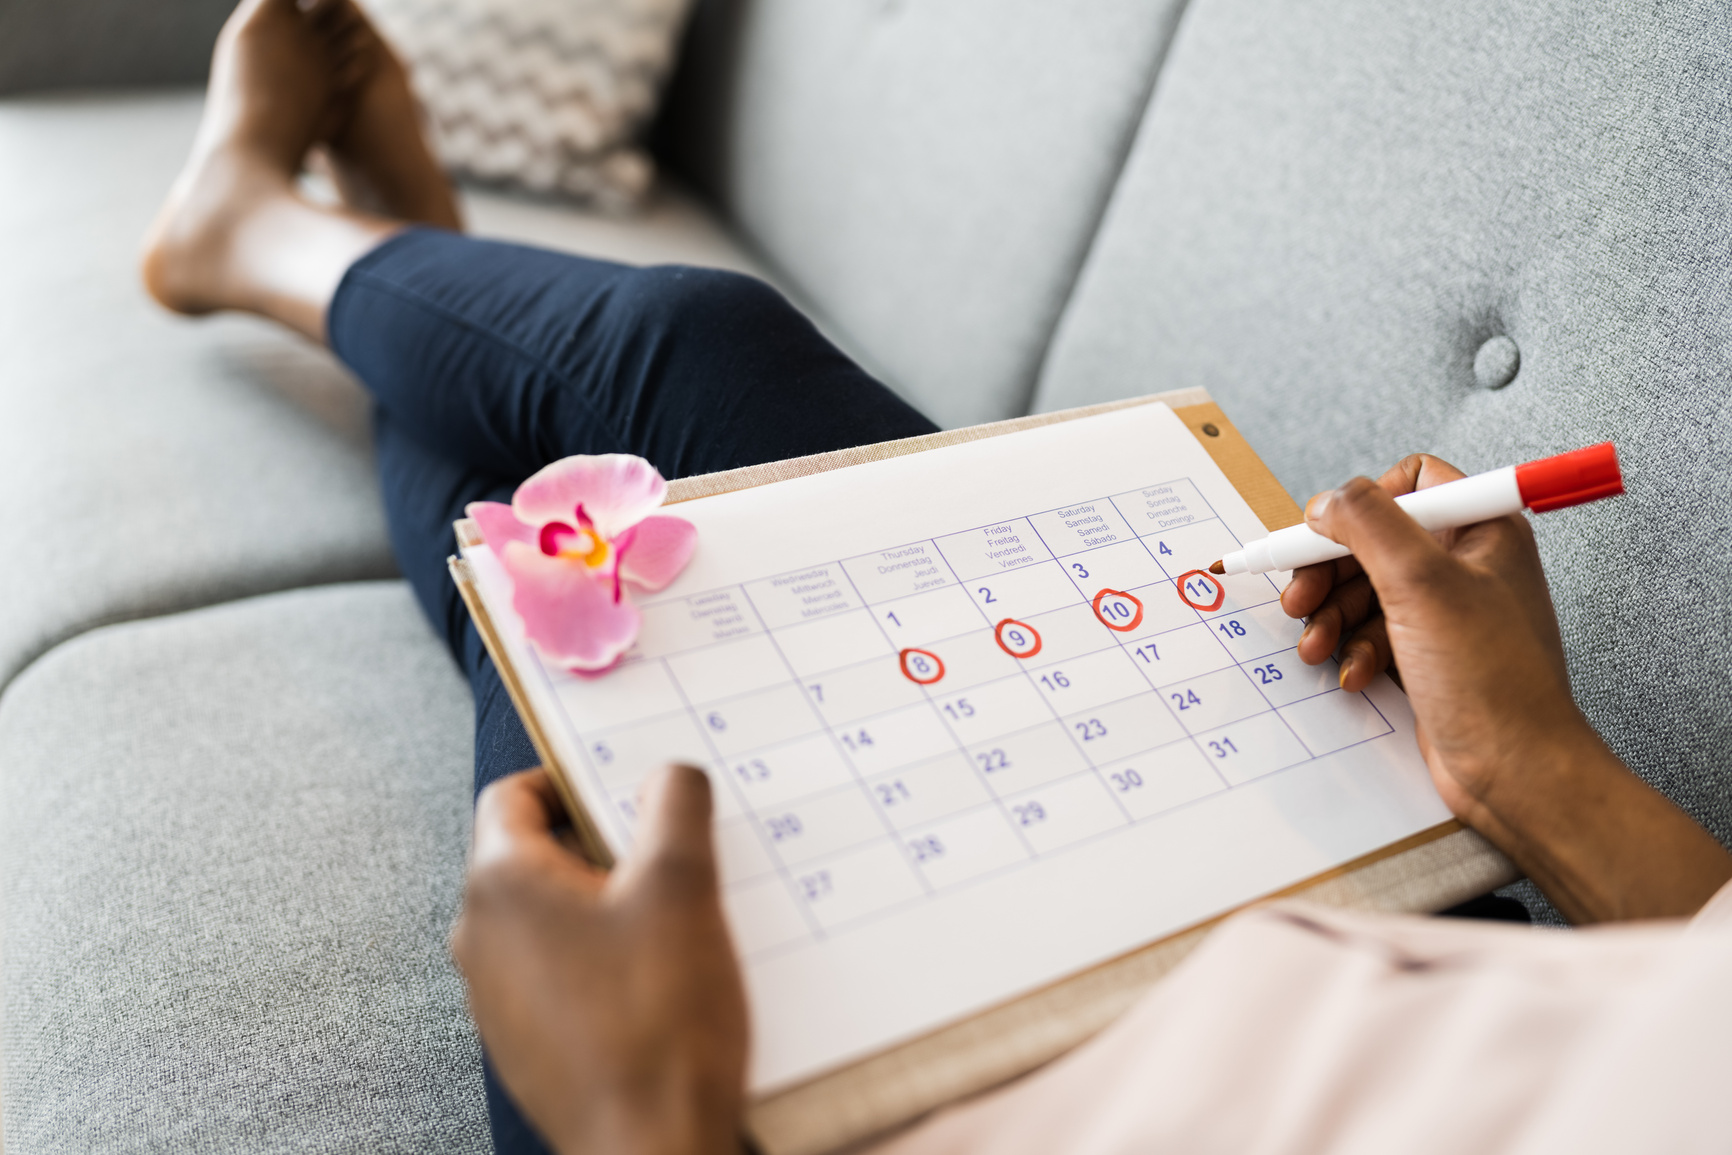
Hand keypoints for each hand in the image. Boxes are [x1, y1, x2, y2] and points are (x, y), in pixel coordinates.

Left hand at [452, 766, 747, 1154]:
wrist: (652, 1145)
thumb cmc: (657, 1023)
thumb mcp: (683, 887)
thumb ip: (676, 807)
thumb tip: (669, 776)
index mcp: (500, 885)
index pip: (514, 794)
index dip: (573, 778)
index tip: (625, 785)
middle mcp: (481, 938)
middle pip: (536, 854)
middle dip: (604, 843)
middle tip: (669, 852)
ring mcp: (497, 996)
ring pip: (552, 916)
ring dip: (608, 903)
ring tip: (675, 919)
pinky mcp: (526, 1040)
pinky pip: (561, 971)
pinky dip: (604, 957)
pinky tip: (662, 977)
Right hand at [1284, 455, 1731, 921]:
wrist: (1514, 770)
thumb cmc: (1494, 681)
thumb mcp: (1422, 583)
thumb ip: (1369, 524)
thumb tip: (1328, 501)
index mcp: (1482, 530)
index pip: (1413, 481)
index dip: (1363, 503)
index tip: (1325, 533)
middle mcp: (1467, 565)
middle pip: (1373, 540)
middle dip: (1330, 571)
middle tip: (1300, 597)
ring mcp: (1447, 611)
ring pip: (1365, 590)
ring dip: (1332, 617)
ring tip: (1318, 645)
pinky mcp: (1428, 653)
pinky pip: (1372, 634)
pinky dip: (1353, 650)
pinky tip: (1353, 673)